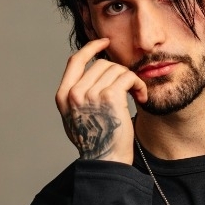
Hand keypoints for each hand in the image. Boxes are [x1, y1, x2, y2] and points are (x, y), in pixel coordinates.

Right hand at [55, 40, 147, 163]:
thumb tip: (91, 72)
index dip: (91, 47)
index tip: (105, 43)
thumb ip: (78, 96)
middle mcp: (74, 93)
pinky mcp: (110, 97)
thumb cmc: (98, 143)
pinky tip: (141, 98)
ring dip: (131, 80)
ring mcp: (91, 94)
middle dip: (119, 73)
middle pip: (101, 64)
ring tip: (136, 96)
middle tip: (129, 89)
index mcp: (63, 97)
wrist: (107, 161)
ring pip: (116, 69)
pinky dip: (139, 85)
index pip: (75, 60)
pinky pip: (128, 77)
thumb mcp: (76, 118)